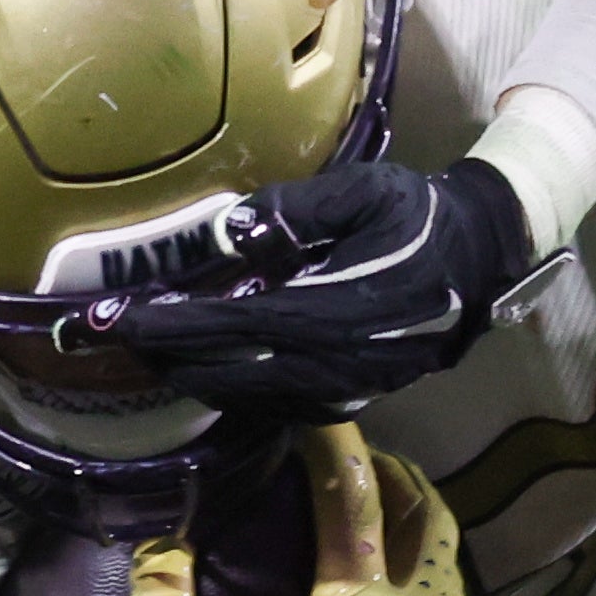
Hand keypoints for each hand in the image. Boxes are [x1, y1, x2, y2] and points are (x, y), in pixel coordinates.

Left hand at [79, 156, 540, 411]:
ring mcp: (348, 385)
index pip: (232, 324)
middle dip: (166, 355)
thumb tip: (233, 230)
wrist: (484, 255)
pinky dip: (237, 389)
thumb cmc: (419, 214)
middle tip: (111, 335)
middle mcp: (337, 359)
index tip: (110, 321)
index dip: (167, 324)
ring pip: (251, 396)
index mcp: (337, 307)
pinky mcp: (357, 395)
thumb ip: (298, 209)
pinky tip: (212, 367)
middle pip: (229, 372)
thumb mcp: (366, 190)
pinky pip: (281, 405)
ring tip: (154, 348)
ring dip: (195, 375)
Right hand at [121, 429, 475, 595]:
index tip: (317, 420)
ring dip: (426, 532)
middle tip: (368, 462)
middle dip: (400, 480)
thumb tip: (152, 555)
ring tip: (392, 516)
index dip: (333, 450)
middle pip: (428, 521)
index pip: (349, 502)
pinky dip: (444, 593)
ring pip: (454, 570)